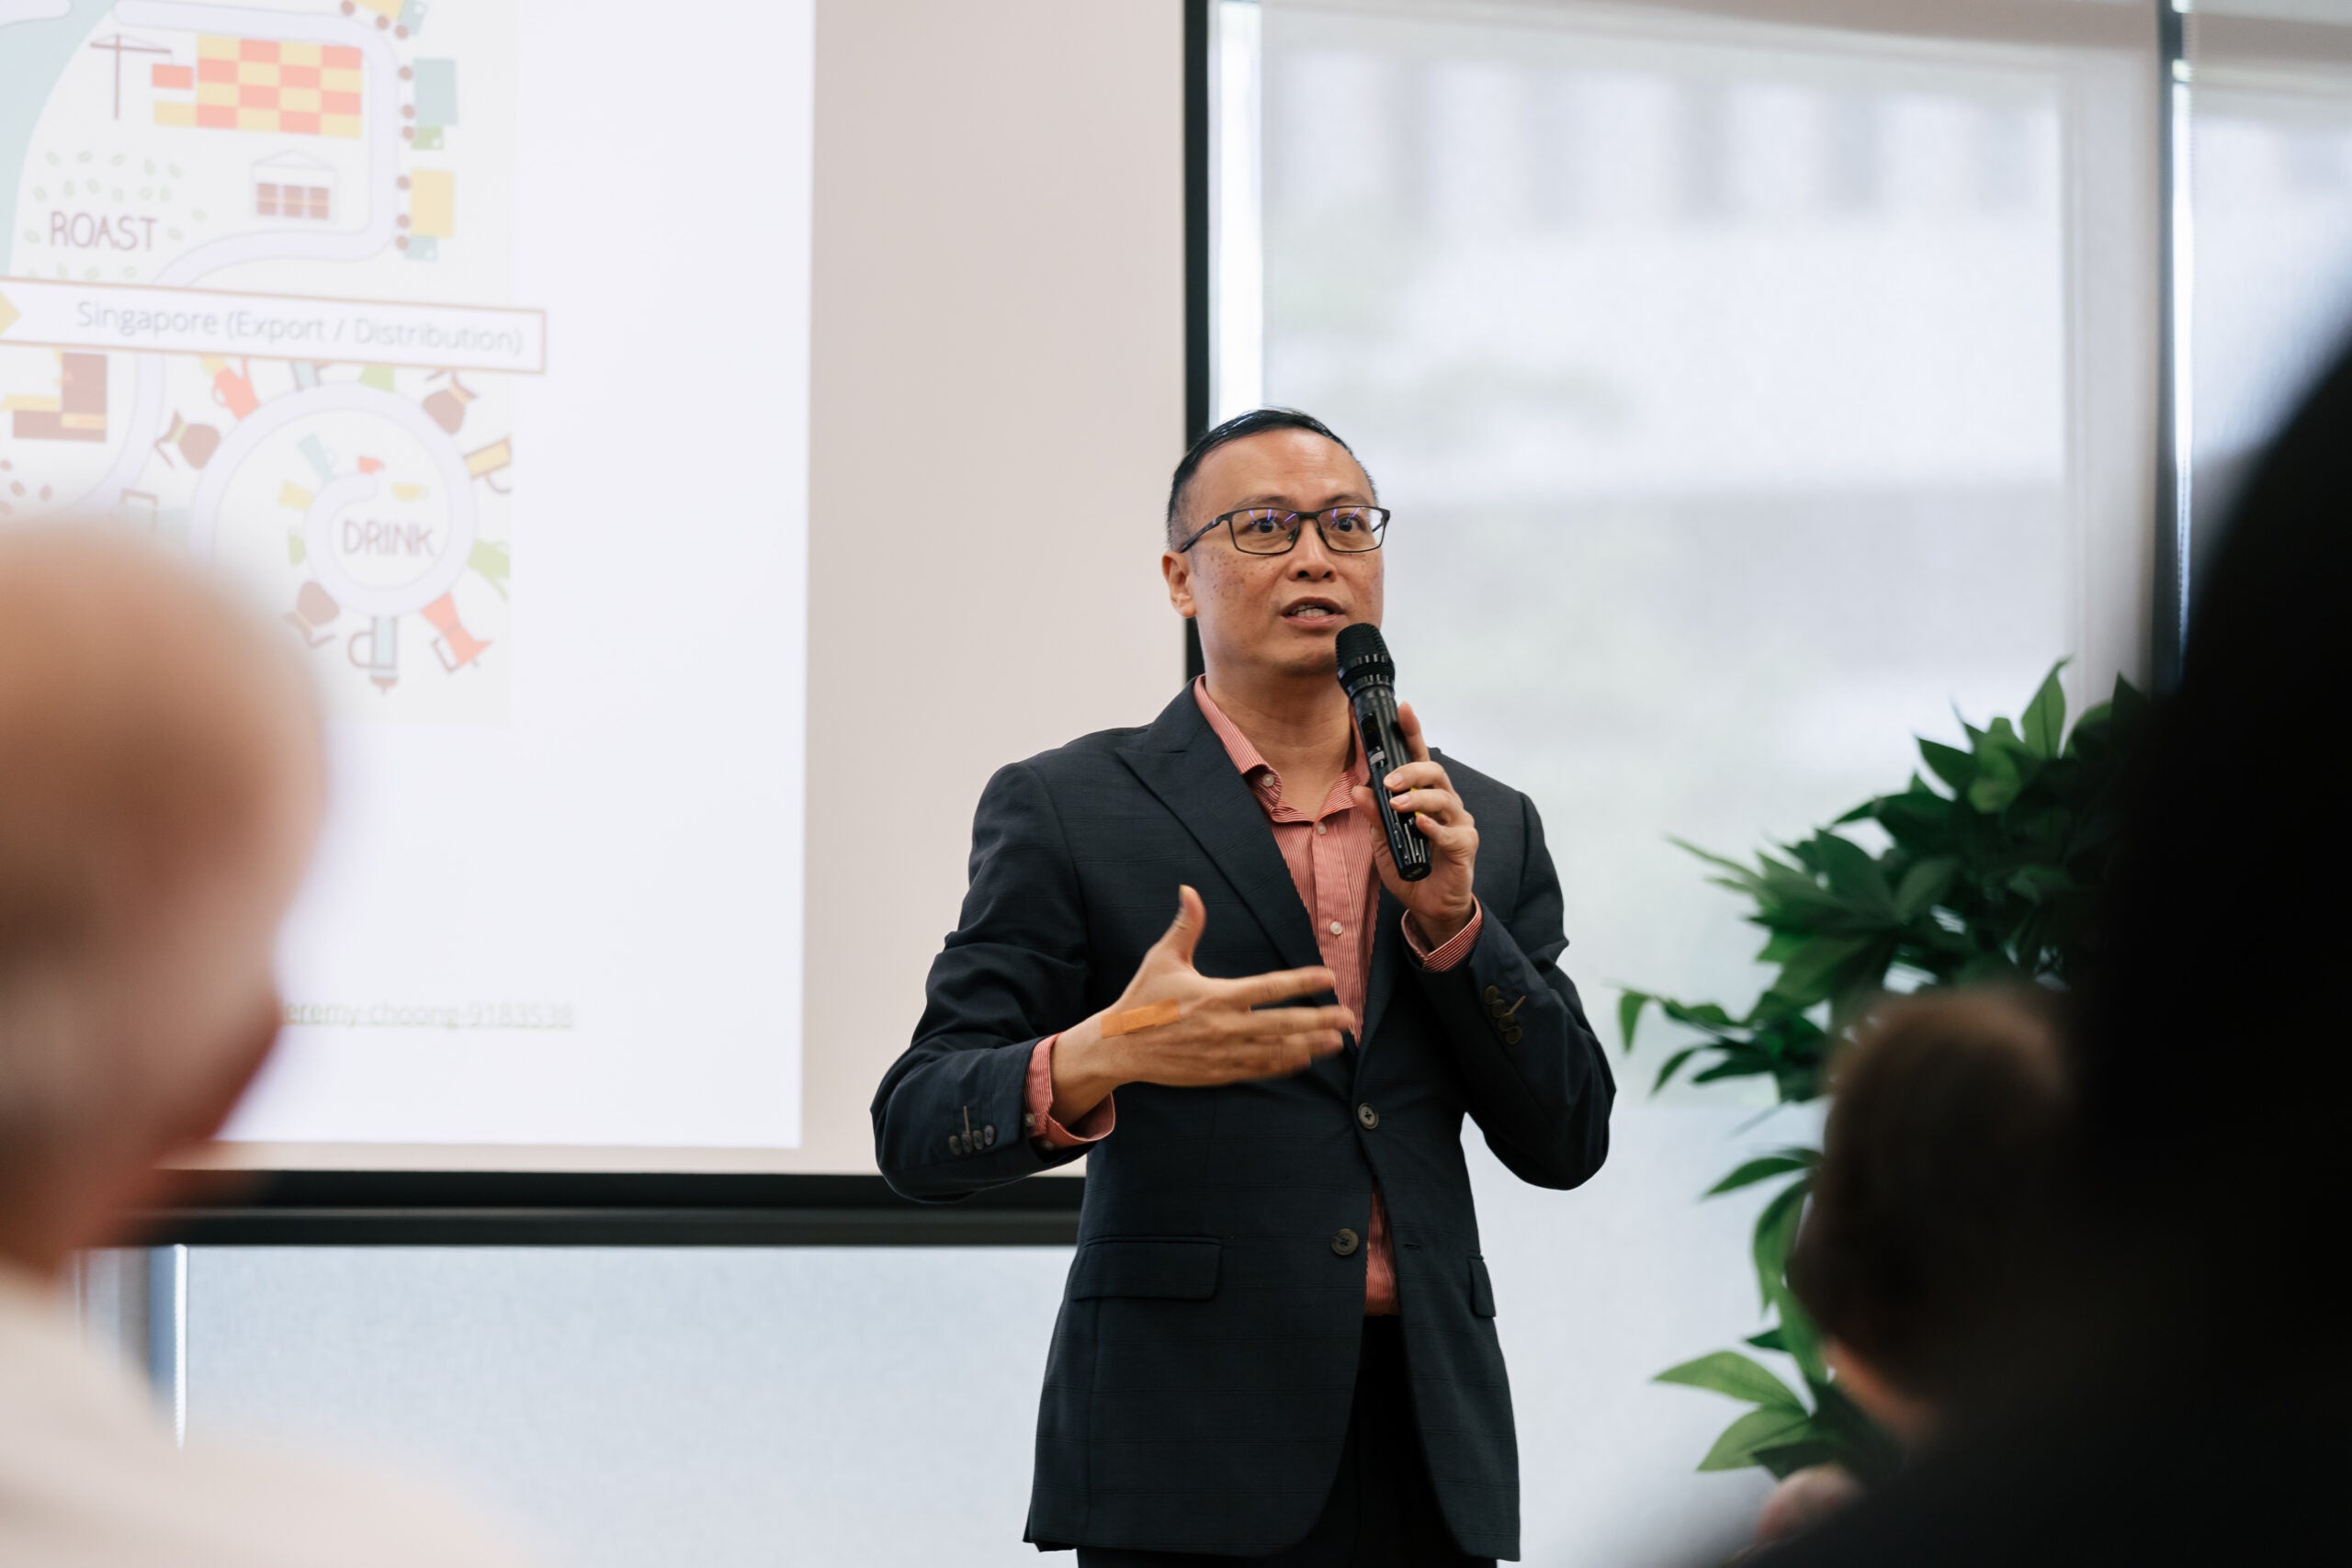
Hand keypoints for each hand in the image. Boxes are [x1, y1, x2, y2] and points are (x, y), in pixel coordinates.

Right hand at [1051, 886, 1352, 1123]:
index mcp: (1216, 995)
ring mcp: (1223, 1053)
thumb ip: (1186, 926)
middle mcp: (1225, 1026)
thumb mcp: (1163, 958)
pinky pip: (1258, 1068)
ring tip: (1337, 1042)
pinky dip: (1283, 1064)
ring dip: (1309, 1045)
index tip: (1328, 978)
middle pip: (1283, 1023)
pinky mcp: (1218, 1072)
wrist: (1120, 1047)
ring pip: (1276, 1050)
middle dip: (1319, 1020)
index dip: (1301, 982)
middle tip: (1348, 1018)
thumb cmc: (1143, 999)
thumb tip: (1189, 890)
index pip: (1269, 987)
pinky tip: (1303, 1060)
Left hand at [1352, 700, 1477, 946]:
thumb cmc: (1409, 867)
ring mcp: (1458, 822)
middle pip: (1435, 771)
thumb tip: (1357, 789)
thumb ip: (1373, 815)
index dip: (1412, 732)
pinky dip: (1433, 826)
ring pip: (1444, 797)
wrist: (1428, 905)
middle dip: (1410, 771)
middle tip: (1387, 782)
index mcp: (1424, 795)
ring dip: (1417, 798)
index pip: (1419, 757)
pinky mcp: (1465, 845)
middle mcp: (1445, 803)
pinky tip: (1419, 826)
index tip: (1402, 708)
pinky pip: (1450, 831)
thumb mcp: (1382, 840)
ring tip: (1396, 806)